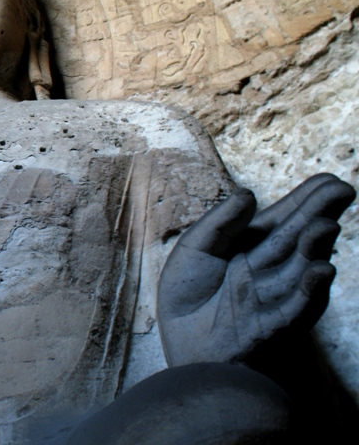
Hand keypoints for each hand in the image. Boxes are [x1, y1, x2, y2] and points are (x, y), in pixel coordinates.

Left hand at [158, 174, 354, 366]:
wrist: (179, 341)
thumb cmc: (185, 295)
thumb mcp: (194, 249)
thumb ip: (220, 223)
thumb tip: (249, 194)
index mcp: (252, 247)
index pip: (284, 220)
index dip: (307, 200)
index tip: (330, 181)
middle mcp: (270, 268)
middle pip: (300, 238)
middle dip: (320, 214)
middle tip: (344, 191)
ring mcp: (274, 296)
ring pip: (301, 269)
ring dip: (315, 248)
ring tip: (325, 225)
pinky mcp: (271, 325)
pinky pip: (295, 308)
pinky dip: (309, 290)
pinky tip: (321, 268)